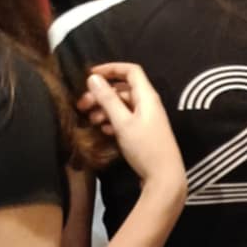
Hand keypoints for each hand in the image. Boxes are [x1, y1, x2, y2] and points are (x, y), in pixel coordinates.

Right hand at [79, 63, 185, 197]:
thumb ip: (108, 100)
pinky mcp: (143, 132)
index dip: (111, 69)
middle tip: (81, 105)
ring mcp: (146, 118)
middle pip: (122, 90)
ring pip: (122, 106)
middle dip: (101, 94)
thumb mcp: (123, 123)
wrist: (164, 178)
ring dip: (105, 109)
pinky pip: (125, 119)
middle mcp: (148, 104)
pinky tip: (103, 131)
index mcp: (147, 96)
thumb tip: (93, 78)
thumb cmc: (145, 147)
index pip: (130, 71)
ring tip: (90, 120)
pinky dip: (113, 121)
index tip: (90, 75)